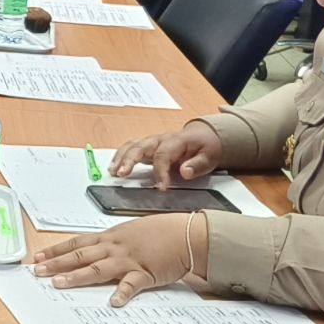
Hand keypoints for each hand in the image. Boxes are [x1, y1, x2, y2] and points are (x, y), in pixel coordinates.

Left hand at [29, 215, 200, 306]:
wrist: (186, 234)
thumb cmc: (160, 232)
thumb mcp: (131, 233)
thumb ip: (113, 243)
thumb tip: (95, 251)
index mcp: (110, 238)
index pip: (77, 243)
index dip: (56, 251)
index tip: (38, 258)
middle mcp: (114, 247)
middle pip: (80, 255)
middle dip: (57, 263)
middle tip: (38, 272)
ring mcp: (129, 260)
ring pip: (98, 268)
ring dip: (78, 276)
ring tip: (60, 283)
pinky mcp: (146, 272)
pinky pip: (133, 284)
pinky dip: (123, 292)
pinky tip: (114, 302)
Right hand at [108, 121, 222, 188]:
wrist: (204, 136)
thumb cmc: (206, 146)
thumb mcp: (210, 156)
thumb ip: (197, 165)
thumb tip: (185, 172)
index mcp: (177, 141)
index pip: (164, 155)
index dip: (160, 172)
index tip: (161, 187)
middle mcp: (161, 139)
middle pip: (141, 146)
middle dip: (129, 159)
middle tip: (122, 174)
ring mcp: (153, 142)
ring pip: (132, 146)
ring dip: (121, 157)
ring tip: (113, 171)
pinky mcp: (148, 147)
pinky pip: (131, 148)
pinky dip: (120, 156)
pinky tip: (114, 167)